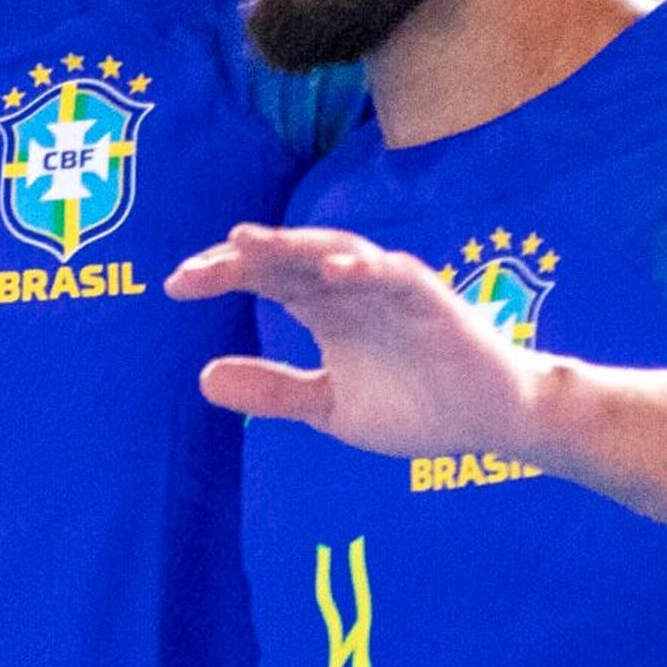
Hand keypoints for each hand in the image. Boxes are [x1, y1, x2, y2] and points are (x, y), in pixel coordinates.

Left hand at [168, 224, 548, 457]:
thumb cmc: (416, 405)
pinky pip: (397, 276)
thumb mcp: (329, 406)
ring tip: (244, 243)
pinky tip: (333, 270)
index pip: (264, 278)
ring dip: (291, 247)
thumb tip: (203, 377)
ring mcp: (392, 290)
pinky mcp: (434, 302)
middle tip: (193, 271)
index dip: (221, 275)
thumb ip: (273, 391)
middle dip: (240, 260)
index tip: (174, 285)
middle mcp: (352, 289)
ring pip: (336, 254)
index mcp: (324, 308)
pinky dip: (366, 269)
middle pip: (288, 260)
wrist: (492, 422)